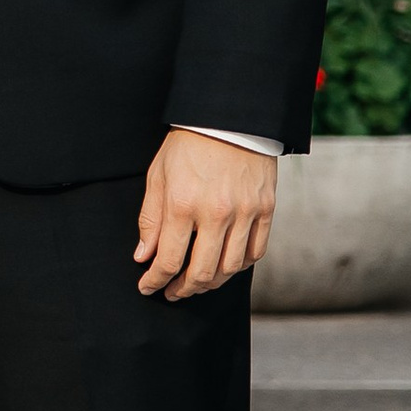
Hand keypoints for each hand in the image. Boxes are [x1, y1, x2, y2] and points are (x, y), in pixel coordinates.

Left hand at [133, 130, 276, 299]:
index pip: (169, 260)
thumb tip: (144, 256)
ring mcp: (245, 212)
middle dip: (183, 289)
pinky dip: (239, 266)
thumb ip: (151, 219)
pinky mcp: (265, 209)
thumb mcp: (158, 176)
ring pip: (230, 268)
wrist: (228, 117)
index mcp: (183, 204)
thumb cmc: (188, 145)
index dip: (155, 280)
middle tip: (172, 292)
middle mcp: (216, 213)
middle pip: (202, 272)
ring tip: (197, 283)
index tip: (147, 287)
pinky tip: (225, 266)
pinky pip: (255, 252)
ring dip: (211, 283)